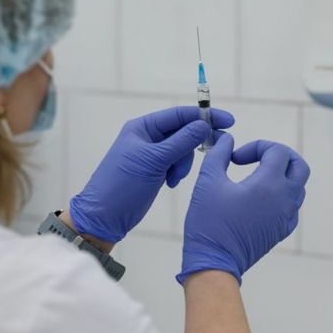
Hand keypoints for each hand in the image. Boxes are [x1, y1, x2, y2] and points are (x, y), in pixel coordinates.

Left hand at [70, 106, 234, 243]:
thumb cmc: (122, 185)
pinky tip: (171, 183)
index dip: (204, 116)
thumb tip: (204, 125)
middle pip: (183, 131)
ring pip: (182, 150)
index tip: (228, 121)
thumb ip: (181, 142)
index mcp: (142, 128)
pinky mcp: (155, 171)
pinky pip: (176, 164)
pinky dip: (178, 171)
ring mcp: (151, 155)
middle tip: (216, 149)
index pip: (179, 115)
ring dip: (184, 163)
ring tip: (174, 178)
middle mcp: (147, 138)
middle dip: (194, 144)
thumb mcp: (154, 161)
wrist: (104, 217)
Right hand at [177, 133, 309, 284]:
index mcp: (268, 184)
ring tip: (256, 177)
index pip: (278, 151)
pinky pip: (292, 206)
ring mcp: (286, 217)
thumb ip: (219, 155)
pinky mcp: (282, 230)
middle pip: (299, 165)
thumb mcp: (208, 182)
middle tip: (258, 158)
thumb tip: (227, 140)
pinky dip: (281, 195)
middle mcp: (284, 199)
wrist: (214, 263)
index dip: (257, 147)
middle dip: (280, 155)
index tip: (236, 158)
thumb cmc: (209, 223)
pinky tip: (260, 199)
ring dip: (281, 174)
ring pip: (298, 186)